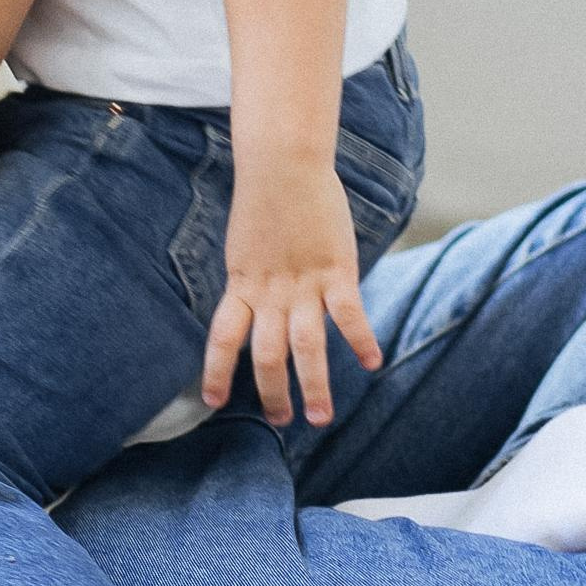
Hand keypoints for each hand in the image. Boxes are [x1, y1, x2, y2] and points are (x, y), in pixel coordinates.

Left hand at [202, 174, 383, 426]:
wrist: (283, 164)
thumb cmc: (265, 201)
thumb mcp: (246, 248)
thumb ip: (252, 280)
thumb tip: (255, 303)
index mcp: (242, 285)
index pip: (223, 339)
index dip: (217, 372)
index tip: (213, 403)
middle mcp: (269, 293)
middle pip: (266, 355)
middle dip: (273, 393)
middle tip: (281, 422)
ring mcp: (303, 284)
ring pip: (306, 346)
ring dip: (314, 386)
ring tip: (321, 417)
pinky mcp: (335, 271)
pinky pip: (348, 314)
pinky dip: (361, 341)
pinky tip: (372, 362)